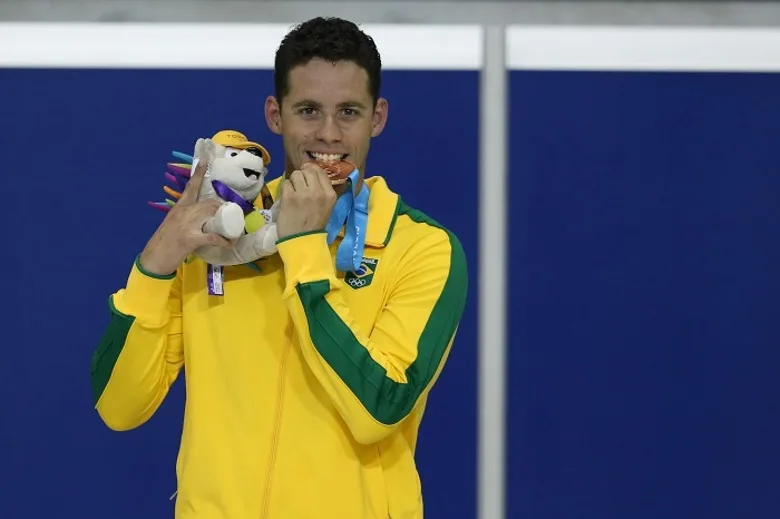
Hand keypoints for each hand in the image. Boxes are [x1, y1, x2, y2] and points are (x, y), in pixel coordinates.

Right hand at [139, 159, 233, 275]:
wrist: (154, 258)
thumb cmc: (164, 242)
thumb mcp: (174, 224)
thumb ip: (185, 218)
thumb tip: (200, 217)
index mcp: (179, 208)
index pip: (191, 187)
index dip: (199, 173)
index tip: (205, 160)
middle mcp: (183, 212)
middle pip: (209, 203)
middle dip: (224, 209)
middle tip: (234, 217)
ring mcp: (187, 225)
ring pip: (213, 215)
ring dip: (228, 225)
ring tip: (235, 232)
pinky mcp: (190, 238)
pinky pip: (213, 237)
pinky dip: (224, 241)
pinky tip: (229, 244)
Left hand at [276, 163, 337, 239]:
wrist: (301, 241)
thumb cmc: (314, 225)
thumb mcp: (327, 207)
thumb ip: (322, 189)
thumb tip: (311, 170)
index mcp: (330, 195)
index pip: (321, 171)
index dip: (312, 171)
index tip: (307, 177)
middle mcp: (318, 192)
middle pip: (308, 170)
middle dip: (302, 176)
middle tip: (299, 186)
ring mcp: (303, 194)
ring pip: (296, 174)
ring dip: (293, 182)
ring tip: (294, 193)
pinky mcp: (289, 197)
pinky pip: (286, 183)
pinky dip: (286, 190)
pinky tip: (288, 199)